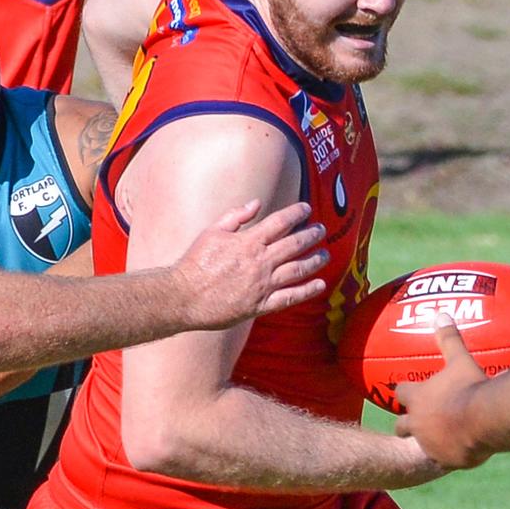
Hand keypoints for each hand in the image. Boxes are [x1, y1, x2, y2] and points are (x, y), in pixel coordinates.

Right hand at [176, 200, 328, 329]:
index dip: (297, 213)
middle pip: (295, 244)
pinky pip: (290, 297)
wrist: (184, 296)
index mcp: (248, 241)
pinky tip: (320, 285)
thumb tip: (256, 203)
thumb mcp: (212, 232)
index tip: (307, 208)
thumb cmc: (195, 262)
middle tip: (322, 229)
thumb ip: (236, 216)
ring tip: (326, 255)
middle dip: (312, 234)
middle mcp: (260, 261)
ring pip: (297, 269)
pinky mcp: (260, 305)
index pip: (280, 222)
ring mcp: (262, 284)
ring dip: (315, 261)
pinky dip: (307, 291)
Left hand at [394, 313, 490, 469]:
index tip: (408, 391)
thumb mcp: (459, 360)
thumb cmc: (470, 386)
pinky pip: (442, 462)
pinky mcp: (446, 461)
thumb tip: (440, 313)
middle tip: (417, 419)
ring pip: (419, 447)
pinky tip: (457, 455)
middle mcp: (419, 424)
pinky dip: (447, 457)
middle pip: (401, 426)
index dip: (405, 392)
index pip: (401, 394)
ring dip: (424, 442)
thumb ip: (449, 338)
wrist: (487, 420)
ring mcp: (431, 445)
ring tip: (435, 441)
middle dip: (406, 423)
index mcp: (418, 399)